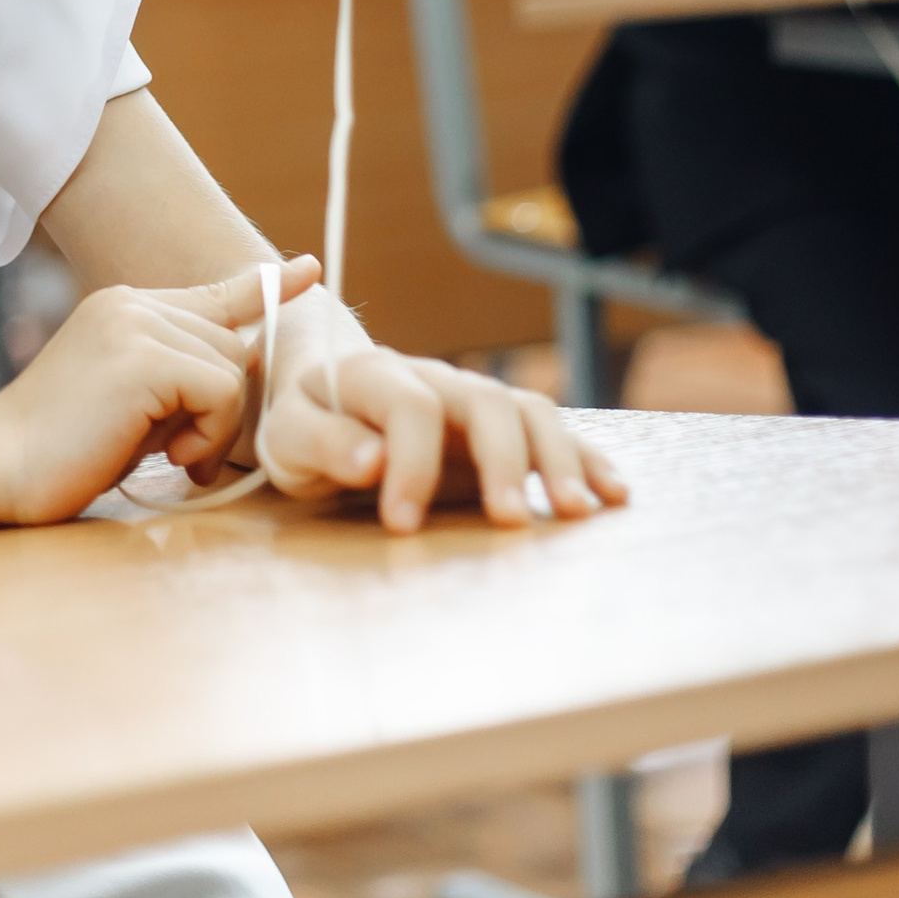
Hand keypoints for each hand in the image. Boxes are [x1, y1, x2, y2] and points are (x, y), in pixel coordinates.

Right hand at [0, 257, 320, 526]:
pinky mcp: (143, 357)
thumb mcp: (132, 403)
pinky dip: (209, 433)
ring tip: (167, 454)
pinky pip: (221, 390)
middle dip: (221, 407)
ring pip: (233, 366)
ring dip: (214, 426)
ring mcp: (136, 324)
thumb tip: (243, 364)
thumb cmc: (64, 451)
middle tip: (178, 450)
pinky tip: (170, 456)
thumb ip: (178, 377)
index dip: (266, 284)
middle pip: (233, 343)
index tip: (309, 270)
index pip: (214, 292)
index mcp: (125, 308)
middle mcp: (132, 303)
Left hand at [258, 340, 626, 534]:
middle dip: (502, 461)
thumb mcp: (287, 436)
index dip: (411, 462)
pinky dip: (585, 459)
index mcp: (373, 373)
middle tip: (508, 523)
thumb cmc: (303, 424)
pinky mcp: (498, 427)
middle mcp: (434, 377)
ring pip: (528, 411)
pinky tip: (611, 494)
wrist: (323, 401)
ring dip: (558, 459)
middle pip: (485, 402)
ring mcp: (472, 398)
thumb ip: (322, 443)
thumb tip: (369, 462)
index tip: (401, 524)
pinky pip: (551, 431)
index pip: (410, 405)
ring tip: (576, 512)